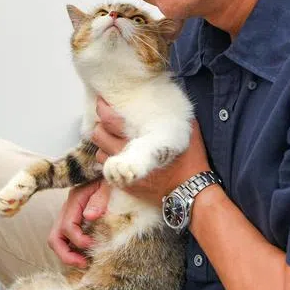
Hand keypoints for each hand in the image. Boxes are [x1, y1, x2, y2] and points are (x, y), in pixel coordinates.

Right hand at [48, 180, 110, 267]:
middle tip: (83, 263)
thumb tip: (89, 216)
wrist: (109, 173)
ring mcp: (68, 217)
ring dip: (68, 255)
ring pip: (57, 241)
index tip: (92, 244)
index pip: (67, 226)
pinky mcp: (74, 221)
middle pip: (54, 238)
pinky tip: (86, 255)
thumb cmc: (110, 180)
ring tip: (84, 263)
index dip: (78, 239)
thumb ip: (99, 200)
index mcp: (74, 200)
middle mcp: (67, 210)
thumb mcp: (107, 186)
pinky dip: (72, 250)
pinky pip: (66, 240)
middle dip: (65, 254)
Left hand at [89, 98, 210, 206]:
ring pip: (99, 152)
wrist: (189, 190)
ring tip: (111, 138)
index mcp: (141, 138)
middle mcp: (128, 154)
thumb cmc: (190, 159)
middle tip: (105, 120)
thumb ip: (176, 114)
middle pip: (99, 135)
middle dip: (100, 125)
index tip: (102, 102)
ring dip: (103, 144)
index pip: (111, 121)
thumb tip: (168, 98)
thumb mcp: (188, 131)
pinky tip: (117, 155)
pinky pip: (106, 169)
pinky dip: (108, 160)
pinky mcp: (124, 183)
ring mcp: (124, 170)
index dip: (103, 109)